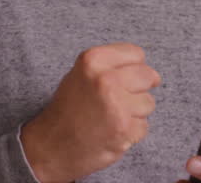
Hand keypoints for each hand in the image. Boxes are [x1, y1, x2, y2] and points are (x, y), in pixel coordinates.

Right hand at [20, 42, 161, 182]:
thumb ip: (109, 66)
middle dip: (140, 88)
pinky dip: (131, 132)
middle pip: (148, 76)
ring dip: (135, 112)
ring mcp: (117, 105)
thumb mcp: (80, 74)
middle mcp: (106, 79)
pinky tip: (112, 132)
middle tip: (121, 99)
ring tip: (111, 117)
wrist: (52, 146)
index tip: (127, 77)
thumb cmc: (67, 109)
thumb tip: (145, 69)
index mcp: (93, 60)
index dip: (134, 67)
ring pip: (148, 103)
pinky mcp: (125, 129)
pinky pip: (144, 126)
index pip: (136, 54)